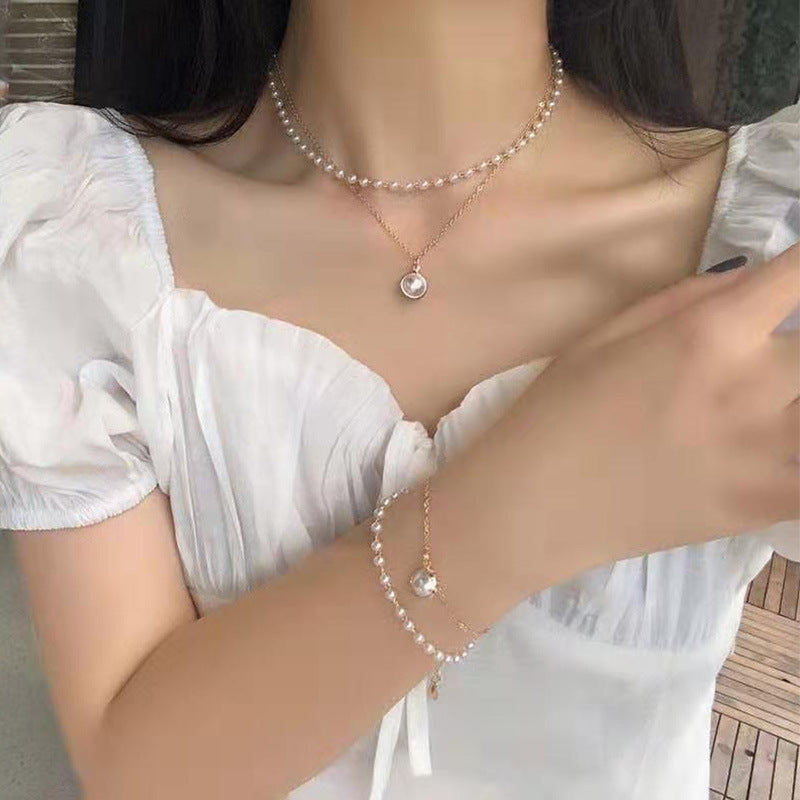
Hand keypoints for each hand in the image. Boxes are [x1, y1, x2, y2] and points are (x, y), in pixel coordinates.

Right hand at [516, 244, 799, 561]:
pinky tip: (783, 455)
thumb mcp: (607, 334)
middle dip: (797, 343)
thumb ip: (689, 297)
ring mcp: (764, 451)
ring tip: (772, 401)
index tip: (793, 281)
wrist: (534, 503)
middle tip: (759, 355)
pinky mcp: (762, 504)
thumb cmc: (555, 409)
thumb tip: (753, 279)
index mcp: (708, 333)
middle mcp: (750, 385)